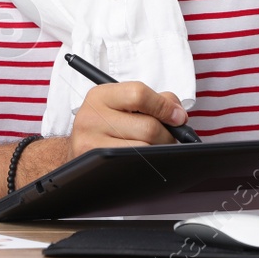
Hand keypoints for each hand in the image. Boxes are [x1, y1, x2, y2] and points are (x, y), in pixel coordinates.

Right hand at [69, 81, 187, 157]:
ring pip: (145, 148)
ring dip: (158, 150)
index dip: (164, 106)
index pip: (138, 94)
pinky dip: (147, 162)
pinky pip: (135, 163)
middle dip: (167, 135)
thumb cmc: (108, 126)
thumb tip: (177, 114)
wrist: (80, 152)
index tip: (178, 117)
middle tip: (169, 138)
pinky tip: (144, 158)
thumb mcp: (123, 105)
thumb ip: (154, 100)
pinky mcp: (96, 163)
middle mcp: (91, 116)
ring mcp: (91, 142)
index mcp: (100, 95)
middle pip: (147, 126)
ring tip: (154, 147)